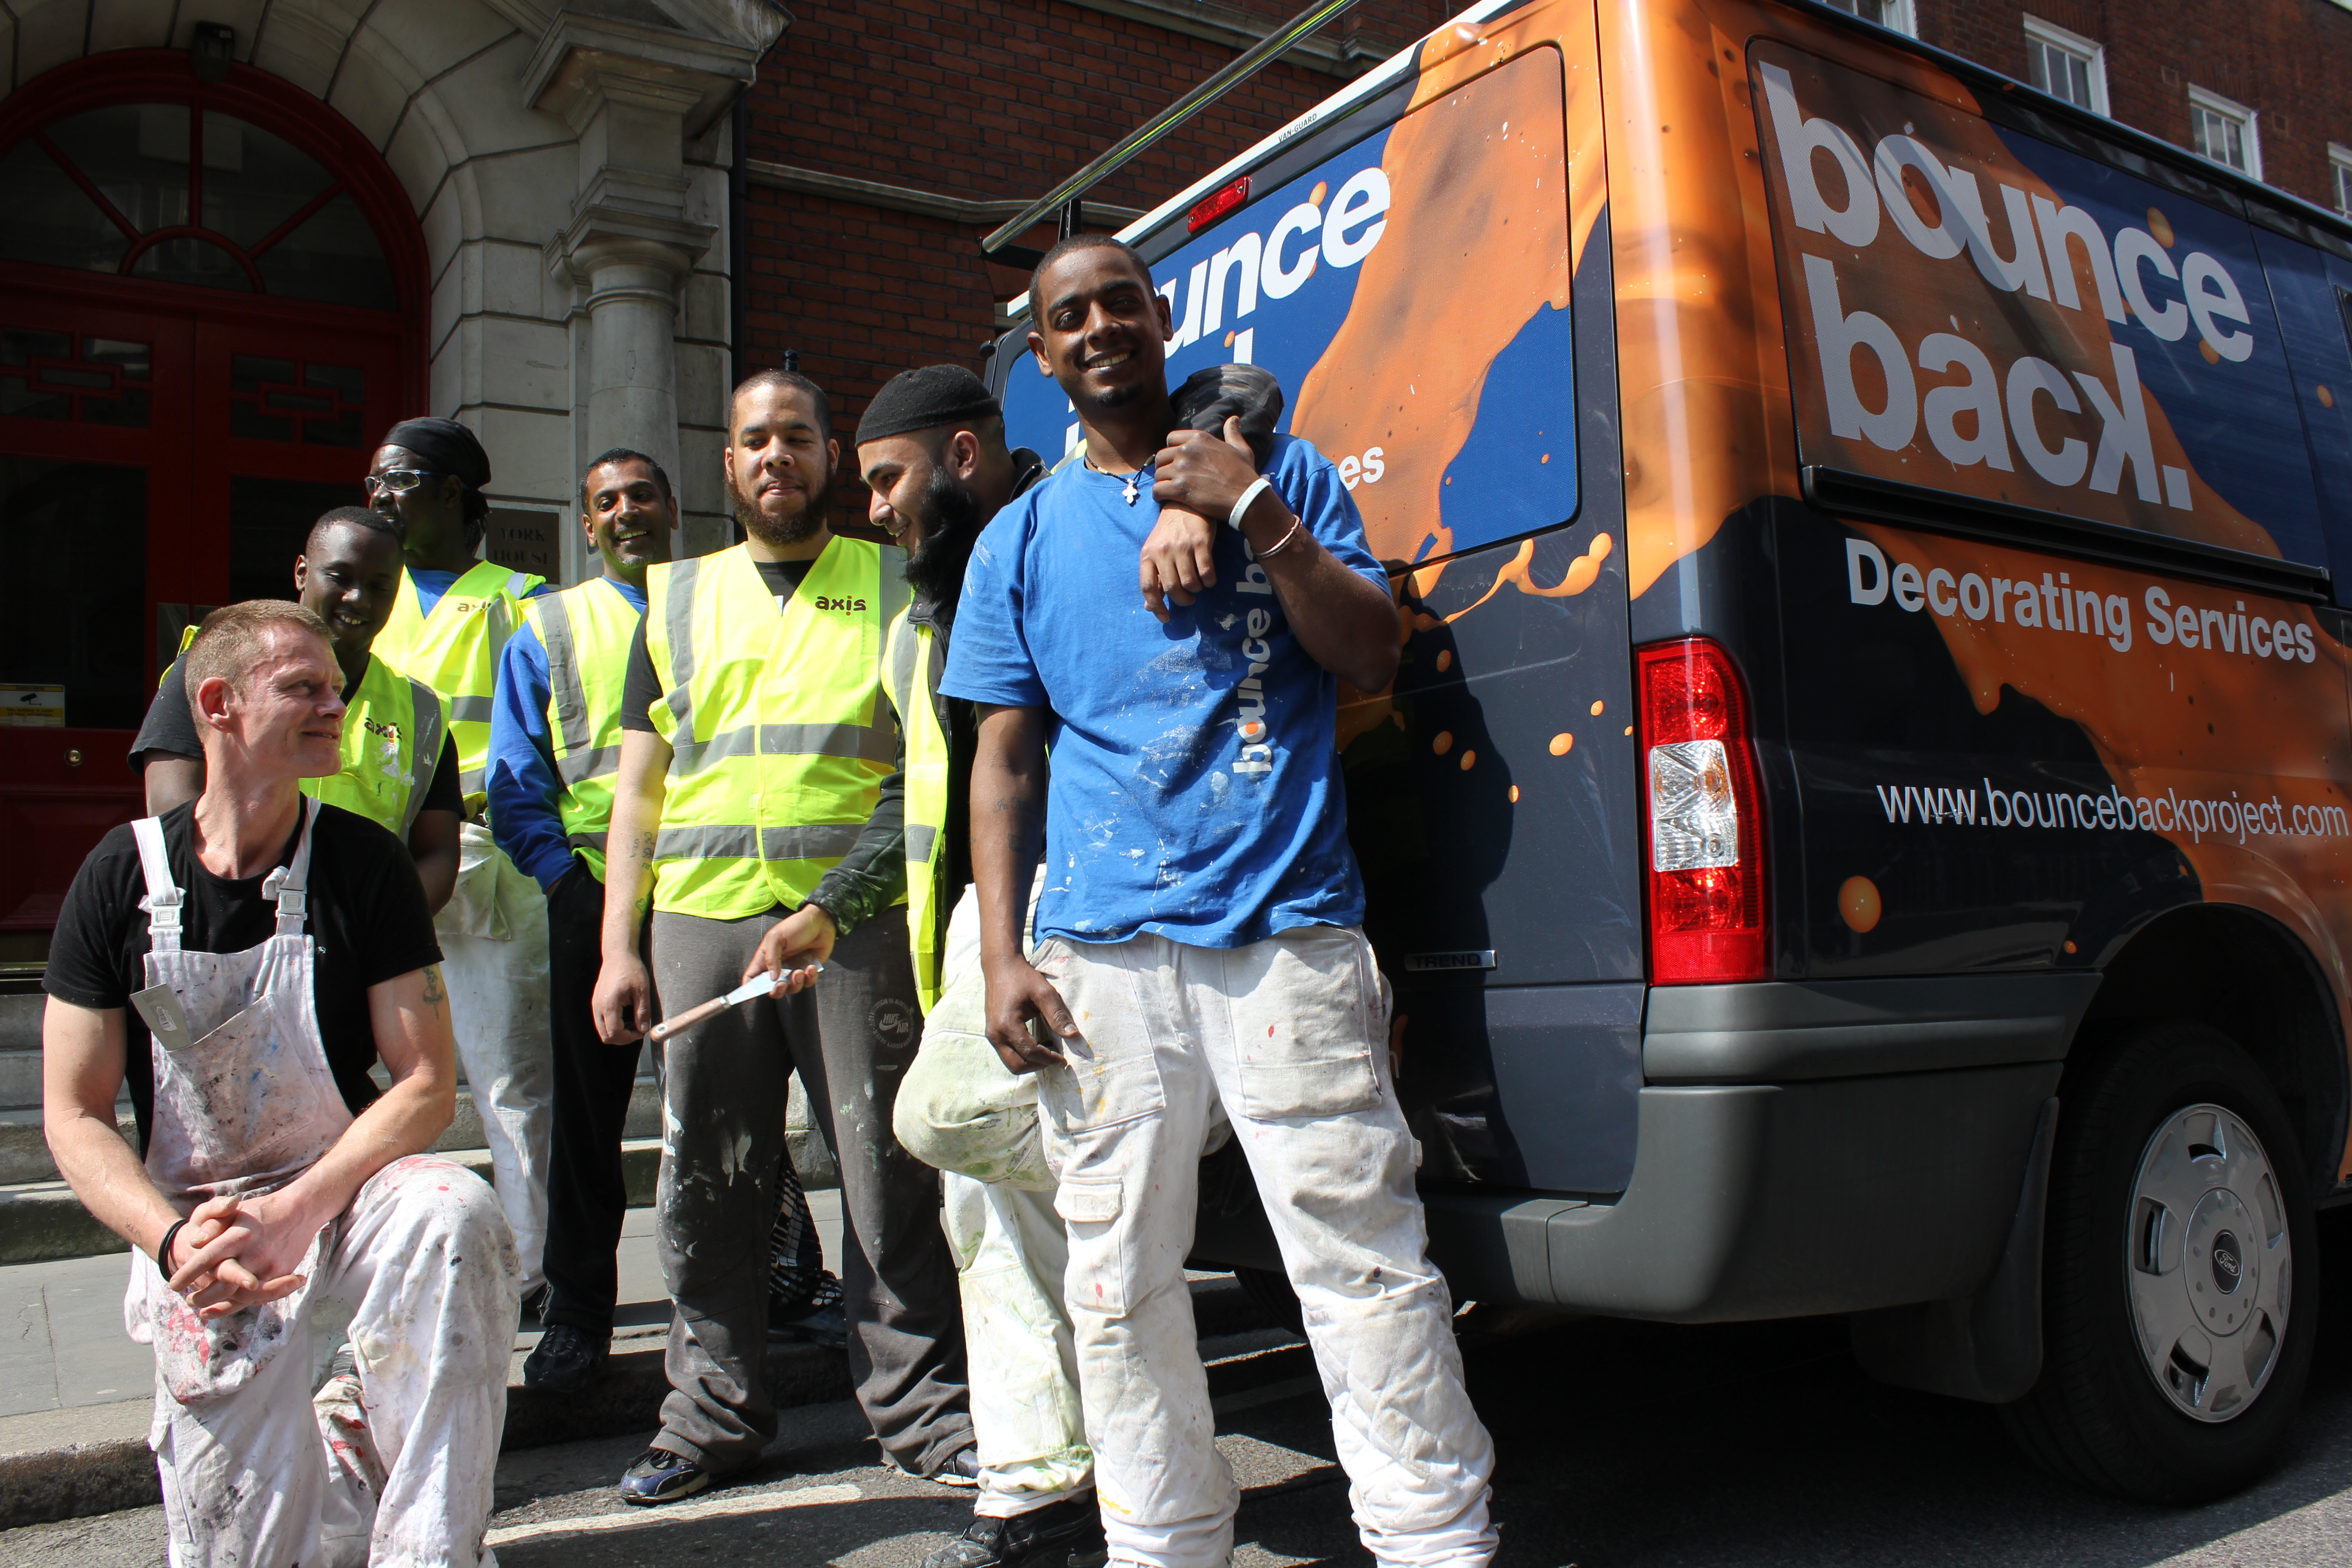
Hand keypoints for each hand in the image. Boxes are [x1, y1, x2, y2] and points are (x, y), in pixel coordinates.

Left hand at [168, 1191, 317, 1317]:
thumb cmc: (261, 1211)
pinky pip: (258, 1297)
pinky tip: (222, 1309)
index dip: (189, 1272)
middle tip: (188, 1300)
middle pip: (224, 1284)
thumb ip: (213, 1224)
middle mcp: (255, 1253)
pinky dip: (239, 1305)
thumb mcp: (235, 1210)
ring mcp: (270, 1266)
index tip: (173, 1284)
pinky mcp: (282, 1274)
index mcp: (240, 1234)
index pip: (209, 1256)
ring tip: (201, 1309)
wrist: (301, 1210)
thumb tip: (194, 1243)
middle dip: (203, 1296)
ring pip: (241, 1296)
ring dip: (218, 1306)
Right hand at [594, 949, 655, 1044]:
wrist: (618, 955)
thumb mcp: (642, 990)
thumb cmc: (631, 969)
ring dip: (616, 1032)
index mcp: (609, 1004)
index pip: (614, 1033)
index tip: (640, 1031)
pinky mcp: (596, 1002)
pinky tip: (624, 1017)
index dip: (628, 1038)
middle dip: (622, 1038)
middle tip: (636, 1030)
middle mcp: (598, 1007)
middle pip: (605, 1036)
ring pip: (601, 1030)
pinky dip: (611, 1025)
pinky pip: (600, 1022)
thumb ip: (642, 1012)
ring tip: (631, 1023)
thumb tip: (643, 1029)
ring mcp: (595, 1005)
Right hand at [745, 904, 836, 983]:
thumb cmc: (796, 926)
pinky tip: (811, 967)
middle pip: (772, 989)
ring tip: (800, 971)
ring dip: (795, 983)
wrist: (821, 921)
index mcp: (765, 958)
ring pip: (791, 989)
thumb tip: (771, 978)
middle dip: (776, 991)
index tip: (750, 999)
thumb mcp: (777, 937)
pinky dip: (810, 978)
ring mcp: (793, 970)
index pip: (752, 976)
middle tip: (782, 984)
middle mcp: (778, 967)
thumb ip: (771, 958)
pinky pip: (807, 983)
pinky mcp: (808, 971)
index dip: (748, 989)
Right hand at [982, 953, 1078, 1073]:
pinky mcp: (992, 1033)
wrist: (1000, 965)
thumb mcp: (1043, 993)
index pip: (1030, 1052)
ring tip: (1048, 1051)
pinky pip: (1007, 1053)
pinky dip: (1022, 1055)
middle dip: (1038, 1066)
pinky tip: (1037, 1043)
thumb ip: (1057, 1015)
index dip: (1049, 1059)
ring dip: (1030, 1062)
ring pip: (1010, 1062)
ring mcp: (991, 1035)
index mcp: (1007, 1025)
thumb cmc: (1022, 977)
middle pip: (1016, 1065)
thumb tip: (1073, 1035)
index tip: (1064, 1060)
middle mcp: (995, 1034)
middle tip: (1056, 1058)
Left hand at [1139, 505, 1218, 620]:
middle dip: (1182, 600)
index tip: (1165, 618)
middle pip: (1172, 588)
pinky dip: (1209, 581)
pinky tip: (1209, 579)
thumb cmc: (1168, 531)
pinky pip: (1206, 572)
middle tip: (1188, 599)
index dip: (1156, 606)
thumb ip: (1154, 578)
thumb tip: (1150, 606)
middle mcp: (1163, 551)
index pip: (1147, 587)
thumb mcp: (1155, 552)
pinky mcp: (1200, 542)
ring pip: (1190, 583)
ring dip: (1196, 590)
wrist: (1184, 503)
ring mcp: (1182, 546)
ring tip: (1197, 585)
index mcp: (1147, 554)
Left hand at [1153, 416, 1263, 528]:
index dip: (1172, 450)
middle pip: (1161, 456)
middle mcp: (1187, 450)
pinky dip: (1159, 495)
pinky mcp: (1179, 489)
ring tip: (1168, 490)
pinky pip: (1157, 490)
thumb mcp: (1240, 449)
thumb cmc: (1244, 474)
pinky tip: (1164, 499)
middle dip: (1164, 467)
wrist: (1246, 498)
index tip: (1177, 461)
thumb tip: (1233, 419)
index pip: (1171, 438)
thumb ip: (1232, 433)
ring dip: (1162, 482)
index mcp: (1199, 439)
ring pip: (1158, 474)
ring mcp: (1182, 469)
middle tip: (1171, 477)